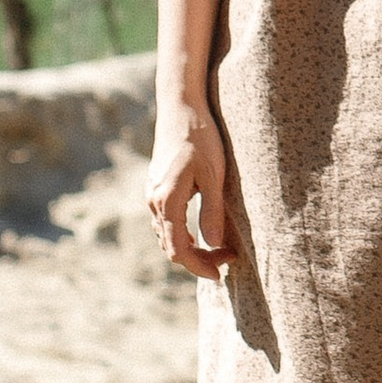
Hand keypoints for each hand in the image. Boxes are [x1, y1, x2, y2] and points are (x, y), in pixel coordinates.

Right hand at [149, 98, 232, 279]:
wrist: (180, 107)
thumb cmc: (201, 137)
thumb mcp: (213, 174)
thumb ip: (212, 210)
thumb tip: (214, 244)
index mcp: (166, 201)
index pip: (179, 250)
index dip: (199, 266)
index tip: (220, 275)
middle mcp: (153, 201)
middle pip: (171, 247)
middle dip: (199, 259)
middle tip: (229, 259)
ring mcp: (152, 194)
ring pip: (167, 236)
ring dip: (192, 247)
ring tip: (222, 248)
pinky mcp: (156, 188)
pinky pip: (166, 222)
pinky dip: (183, 234)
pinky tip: (202, 233)